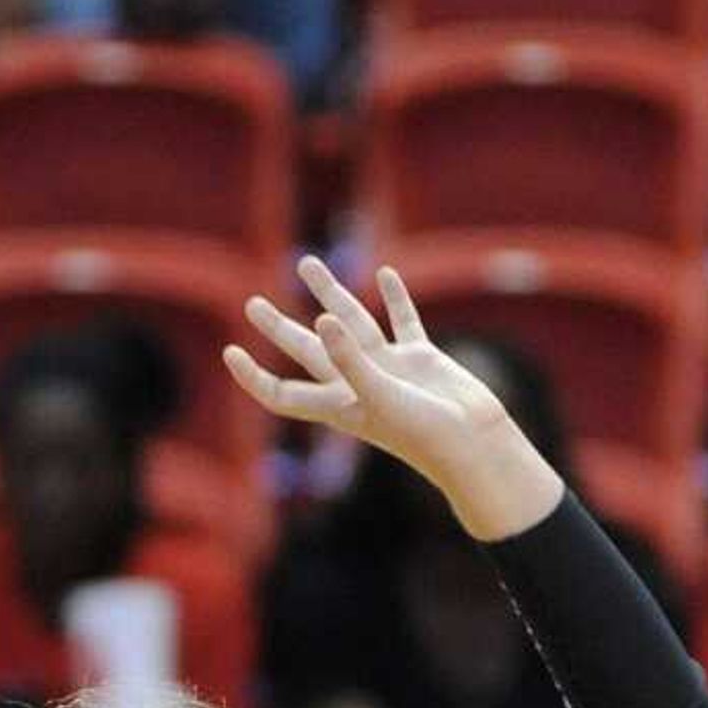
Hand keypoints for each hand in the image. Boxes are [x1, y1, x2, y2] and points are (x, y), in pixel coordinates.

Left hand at [227, 257, 561, 538]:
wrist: (477, 444)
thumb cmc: (426, 434)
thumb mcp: (381, 397)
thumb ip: (352, 359)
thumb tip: (323, 319)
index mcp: (339, 406)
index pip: (283, 393)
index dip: (254, 376)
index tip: (231, 352)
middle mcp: (357, 385)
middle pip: (307, 351)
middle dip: (279, 328)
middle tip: (251, 304)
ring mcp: (389, 370)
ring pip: (351, 324)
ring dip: (329, 295)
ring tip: (306, 264)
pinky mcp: (421, 358)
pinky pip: (402, 321)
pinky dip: (394, 298)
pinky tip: (385, 274)